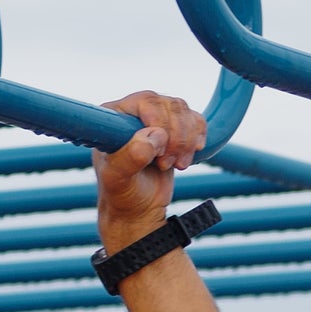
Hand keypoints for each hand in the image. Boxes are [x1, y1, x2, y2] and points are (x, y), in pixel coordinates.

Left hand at [94, 91, 204, 248]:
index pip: (144, 101)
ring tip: (175, 164)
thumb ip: (130, 157)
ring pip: (183, 111)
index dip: (158, 122)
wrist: (139, 209)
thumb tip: (154, 136)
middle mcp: (134, 112)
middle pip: (168, 105)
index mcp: (113, 118)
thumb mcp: (119, 179)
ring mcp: (155, 118)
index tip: (160, 150)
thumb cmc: (122, 194)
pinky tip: (186, 157)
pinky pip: (195, 120)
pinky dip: (197, 138)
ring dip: (186, 141)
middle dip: (175, 136)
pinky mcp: (174, 128)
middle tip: (166, 164)